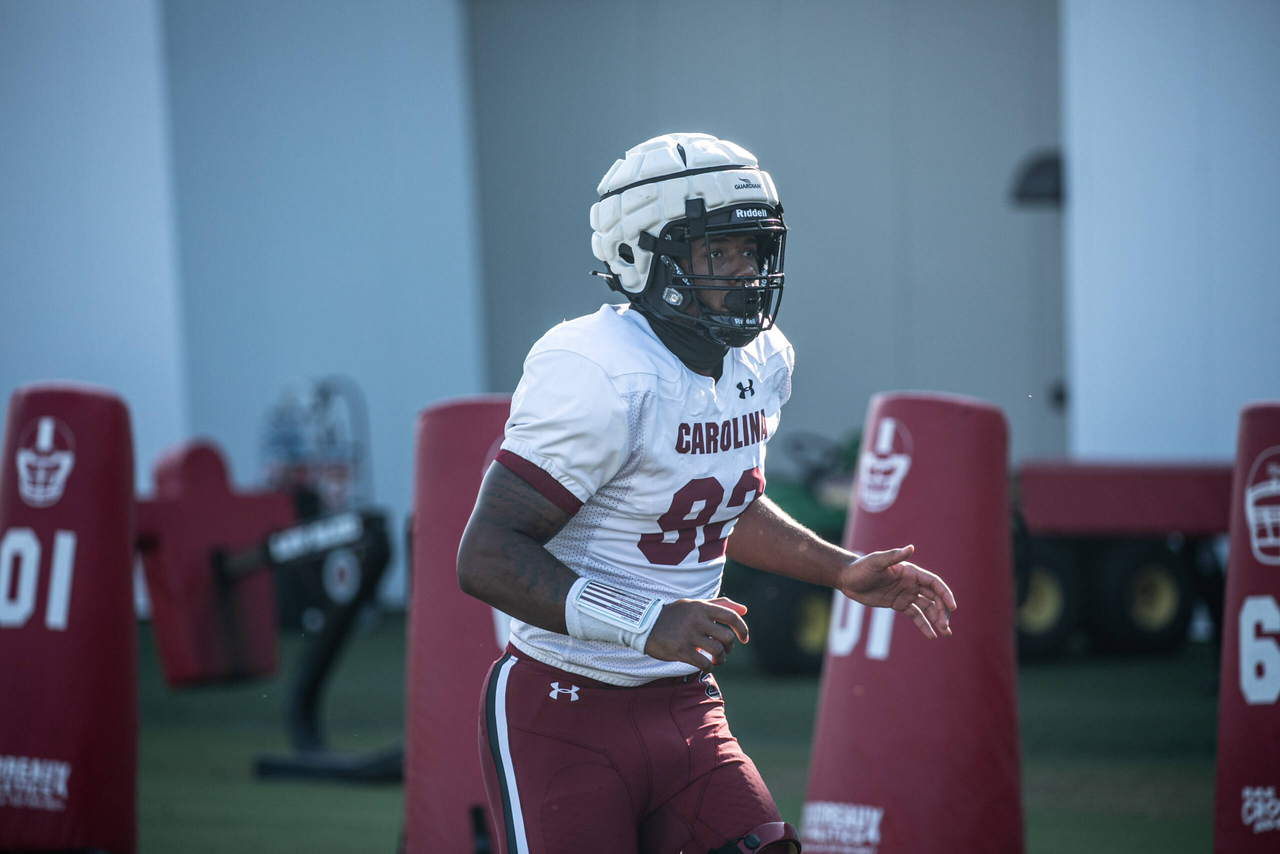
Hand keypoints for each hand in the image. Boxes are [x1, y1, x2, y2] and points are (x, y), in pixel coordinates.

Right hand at [644, 597, 748, 670]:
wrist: (645, 625)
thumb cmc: (674, 616)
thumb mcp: (695, 605)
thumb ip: (720, 605)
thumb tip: (745, 609)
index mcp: (702, 606)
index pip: (731, 616)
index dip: (743, 629)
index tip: (744, 639)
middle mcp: (697, 619)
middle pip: (727, 637)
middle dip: (730, 648)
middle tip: (724, 650)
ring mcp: (689, 635)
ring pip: (718, 651)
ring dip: (721, 659)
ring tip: (716, 660)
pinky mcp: (681, 650)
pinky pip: (704, 663)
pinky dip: (709, 667)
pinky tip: (705, 665)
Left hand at [839, 545, 955, 638]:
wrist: (847, 579)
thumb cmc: (861, 568)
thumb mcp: (876, 562)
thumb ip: (893, 556)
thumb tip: (910, 548)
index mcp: (910, 572)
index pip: (934, 583)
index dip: (945, 594)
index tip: (953, 607)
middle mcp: (911, 583)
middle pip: (934, 597)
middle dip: (942, 611)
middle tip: (945, 626)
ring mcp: (906, 594)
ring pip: (927, 608)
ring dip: (937, 619)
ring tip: (946, 634)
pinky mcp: (898, 604)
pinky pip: (915, 616)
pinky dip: (924, 625)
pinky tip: (932, 636)